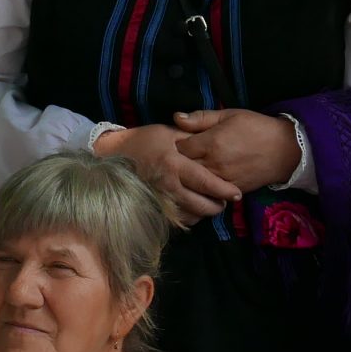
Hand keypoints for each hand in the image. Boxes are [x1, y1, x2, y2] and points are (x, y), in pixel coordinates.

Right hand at [99, 122, 242, 220]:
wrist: (112, 155)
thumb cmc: (143, 140)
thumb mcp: (168, 132)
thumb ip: (192, 138)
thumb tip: (214, 142)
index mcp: (175, 164)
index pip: (205, 181)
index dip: (224, 190)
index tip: (238, 193)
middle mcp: (168, 185)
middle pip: (200, 204)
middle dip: (217, 206)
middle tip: (227, 201)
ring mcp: (159, 199)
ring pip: (189, 215)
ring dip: (204, 213)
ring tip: (213, 205)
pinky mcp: (152, 207)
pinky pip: (175, 219)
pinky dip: (188, 218)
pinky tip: (194, 210)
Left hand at [173, 108, 301, 193]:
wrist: (284, 150)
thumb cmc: (256, 127)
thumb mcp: (229, 115)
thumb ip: (201, 117)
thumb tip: (176, 118)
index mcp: (211, 142)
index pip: (179, 147)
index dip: (177, 143)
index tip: (180, 141)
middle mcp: (213, 163)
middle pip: (183, 167)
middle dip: (180, 161)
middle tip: (183, 155)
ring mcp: (221, 180)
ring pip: (194, 182)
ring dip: (190, 176)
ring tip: (192, 168)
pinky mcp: (230, 191)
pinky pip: (209, 192)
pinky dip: (203, 187)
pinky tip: (205, 180)